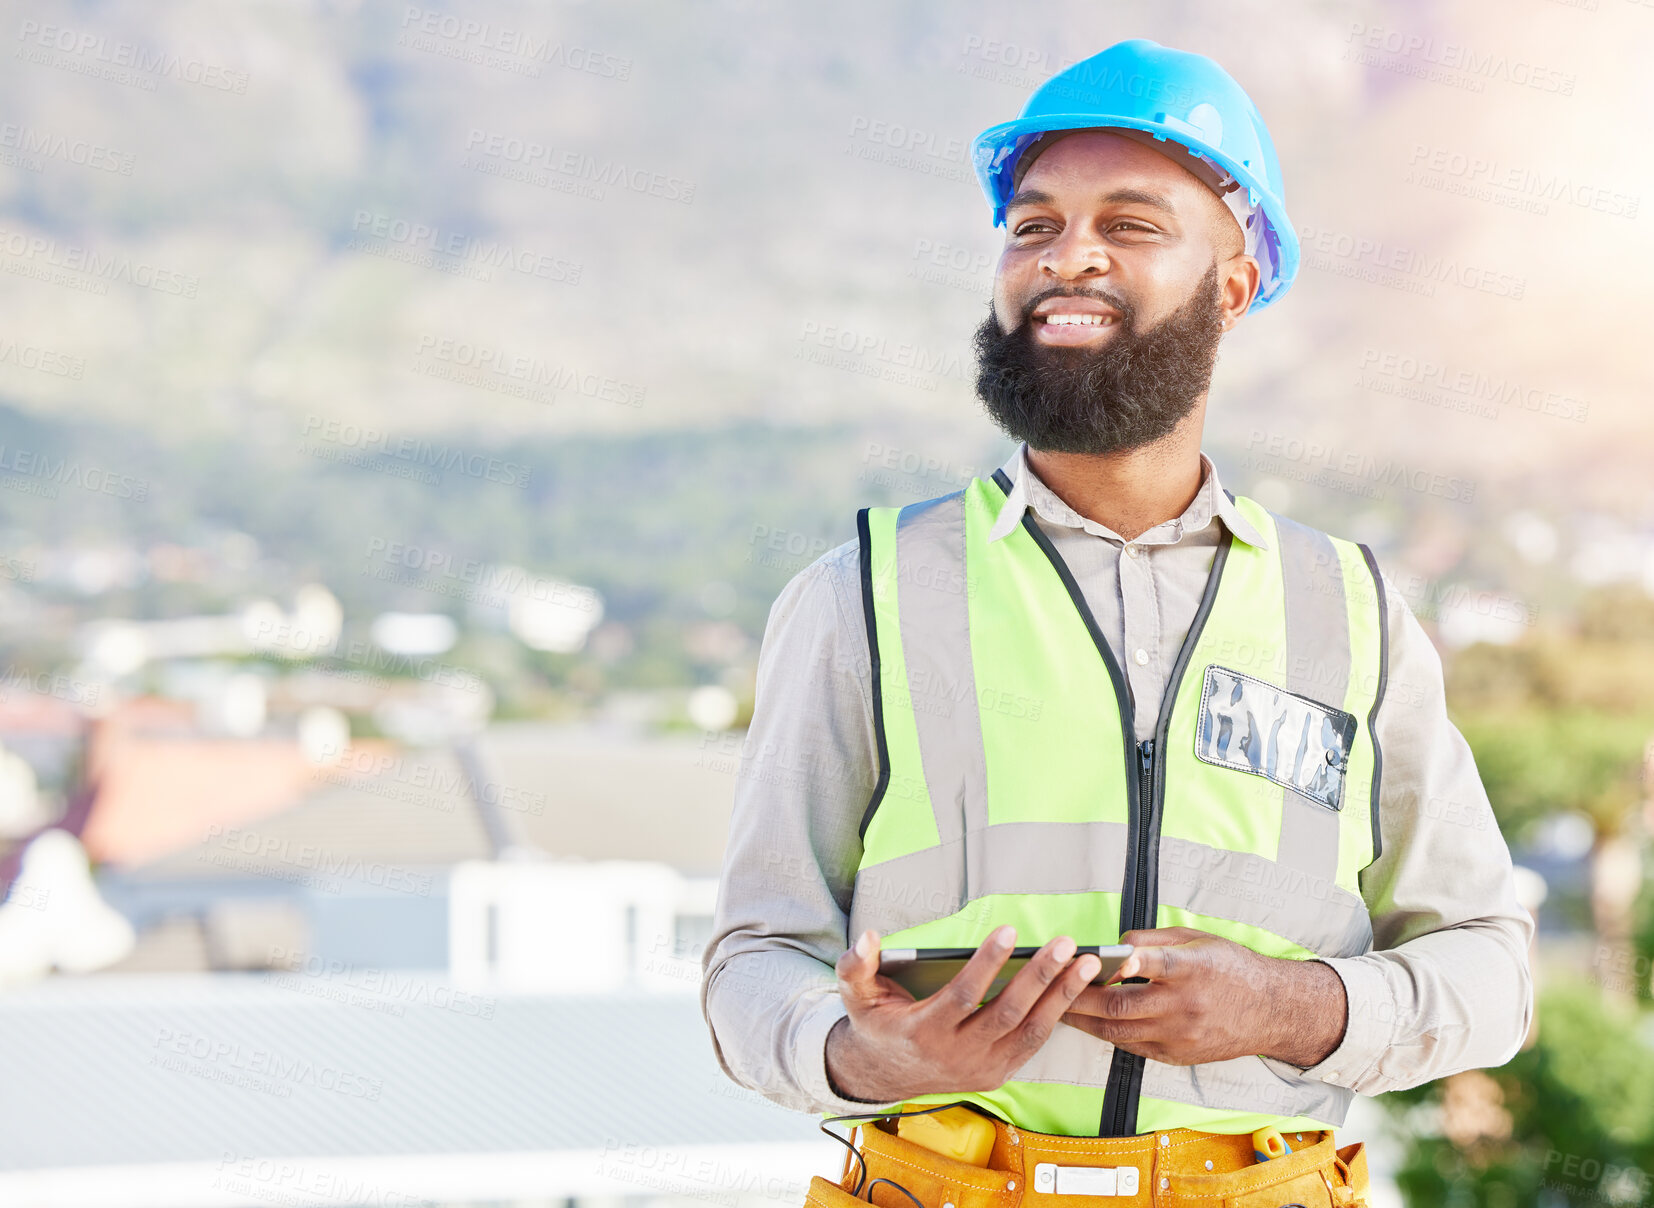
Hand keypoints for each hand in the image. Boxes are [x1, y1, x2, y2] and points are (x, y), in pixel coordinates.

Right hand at [824, 925, 1102, 1102]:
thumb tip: (867, 937)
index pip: (963, 995)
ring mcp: (981, 1067)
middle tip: (1065, 944)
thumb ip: (856, 964)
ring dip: (1061, 996)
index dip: (987, 964)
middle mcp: (957, 1054)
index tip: (1010, 931)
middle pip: (1007, 1013)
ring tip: (1086, 964)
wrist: (884, 1074)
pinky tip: (1074, 988)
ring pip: (1030, 1031)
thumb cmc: (877, 1023)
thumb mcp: (857, 994)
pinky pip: (1033, 1043)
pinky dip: (1057, 1015)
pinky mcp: (998, 1074)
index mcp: (924, 1031)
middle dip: (1040, 976)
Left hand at [1058, 927, 1346, 1067]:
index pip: (1153, 963)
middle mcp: (1184, 1005)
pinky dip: (1105, 1033)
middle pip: (1121, 1005)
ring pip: (1118, 1030)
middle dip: (1077, 996)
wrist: (1270, 1011)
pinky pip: (1130, 1046)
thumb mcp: (1197, 939)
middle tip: (1047, 986)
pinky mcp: (1176, 1055)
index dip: (1121, 960)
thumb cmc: (1230, 967)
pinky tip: (1086, 1022)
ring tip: (1054, 1006)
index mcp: (1192, 968)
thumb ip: (1153, 941)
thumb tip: (1112, 947)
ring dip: (1082, 1019)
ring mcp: (1180, 1035)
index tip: (1093, 955)